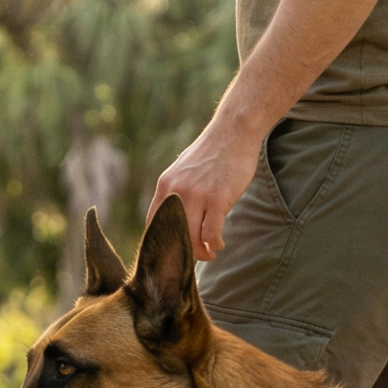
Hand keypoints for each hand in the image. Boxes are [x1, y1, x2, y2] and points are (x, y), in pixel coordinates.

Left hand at [150, 117, 265, 261]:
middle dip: (184, 252)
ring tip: (209, 253)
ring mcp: (197, 195)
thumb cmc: (212, 154)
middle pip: (173, 236)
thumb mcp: (184, 171)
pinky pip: (211, 234)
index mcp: (166, 186)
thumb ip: (176, 192)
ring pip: (191, 239)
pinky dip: (215, 244)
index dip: (163, 244)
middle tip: (196, 256)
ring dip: (201, 253)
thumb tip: (175, 218)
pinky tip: (219, 244)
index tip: (174, 252)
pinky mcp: (218, 198)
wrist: (233, 131)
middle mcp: (176, 192)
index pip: (154, 224)